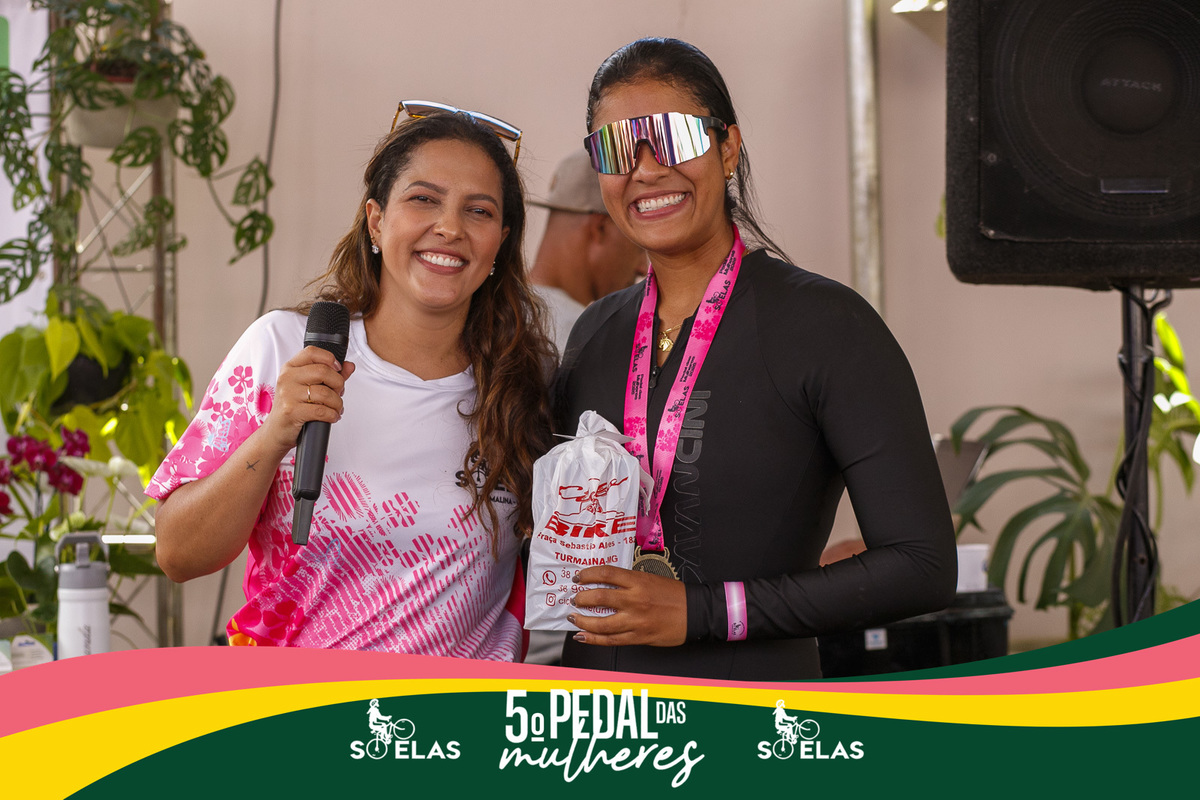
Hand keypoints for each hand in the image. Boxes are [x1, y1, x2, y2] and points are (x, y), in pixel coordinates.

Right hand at [260, 346, 355, 456]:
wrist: (276, 431)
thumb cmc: (293, 408)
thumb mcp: (307, 387)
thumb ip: (330, 375)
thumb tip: (349, 365)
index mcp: (290, 368)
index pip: (312, 352)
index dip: (330, 358)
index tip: (337, 369)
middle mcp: (287, 378)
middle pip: (323, 371)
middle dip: (338, 384)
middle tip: (338, 394)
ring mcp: (288, 394)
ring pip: (325, 393)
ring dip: (337, 403)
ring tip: (336, 408)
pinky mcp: (291, 411)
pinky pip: (321, 410)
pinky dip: (332, 415)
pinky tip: (331, 416)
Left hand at [567, 565, 686, 646]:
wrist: (695, 612)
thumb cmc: (675, 595)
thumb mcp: (651, 579)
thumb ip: (629, 582)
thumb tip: (606, 585)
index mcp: (638, 581)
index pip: (605, 574)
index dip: (587, 575)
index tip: (579, 577)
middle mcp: (634, 600)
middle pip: (598, 598)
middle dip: (580, 598)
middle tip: (574, 598)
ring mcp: (635, 621)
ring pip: (601, 623)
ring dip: (582, 621)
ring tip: (574, 618)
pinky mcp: (638, 637)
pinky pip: (611, 640)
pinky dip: (593, 639)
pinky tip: (583, 636)